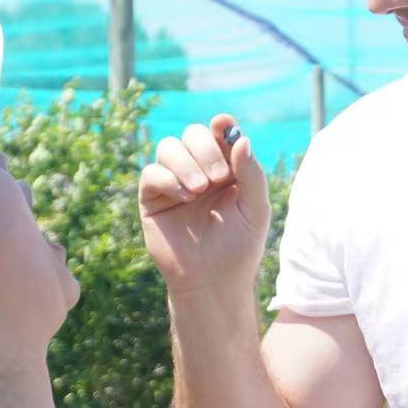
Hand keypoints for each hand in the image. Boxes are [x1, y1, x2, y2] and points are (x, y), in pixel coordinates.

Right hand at [138, 114, 269, 293]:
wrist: (214, 283)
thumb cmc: (239, 248)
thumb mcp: (256, 210)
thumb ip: (252, 174)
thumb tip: (242, 139)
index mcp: (226, 169)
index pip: (219, 135)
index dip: (221, 125)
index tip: (224, 125)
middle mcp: (198, 171)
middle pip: (192, 134)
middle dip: (205, 149)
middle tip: (218, 177)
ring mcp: (173, 183)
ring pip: (168, 148)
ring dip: (185, 162)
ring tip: (200, 190)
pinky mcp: (152, 200)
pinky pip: (151, 173)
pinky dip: (167, 178)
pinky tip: (185, 198)